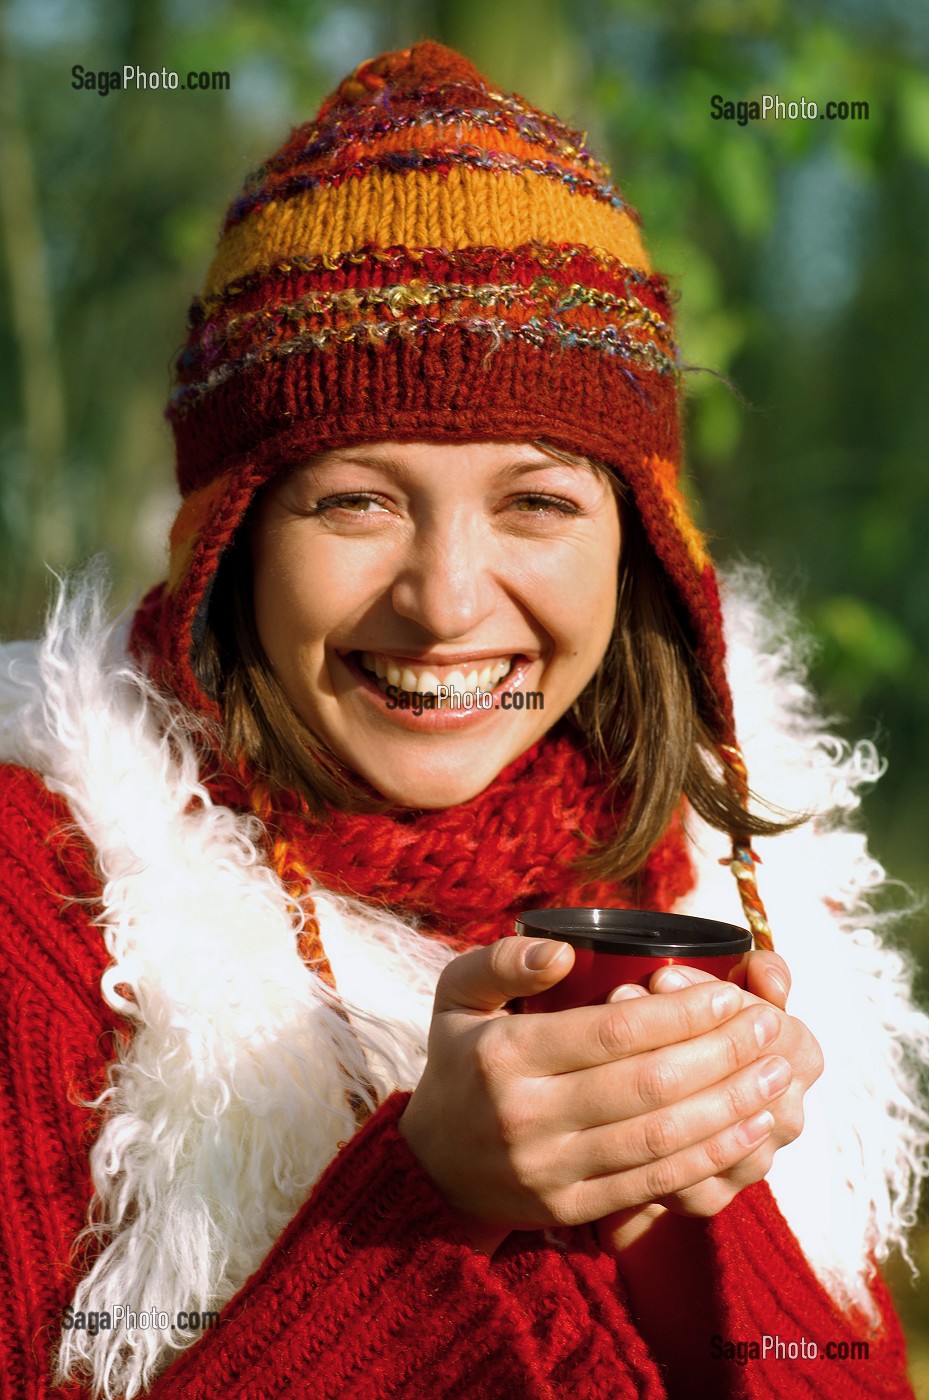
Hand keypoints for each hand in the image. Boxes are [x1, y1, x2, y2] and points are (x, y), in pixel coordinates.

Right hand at [398, 937, 796, 1253]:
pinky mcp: (571, 1209)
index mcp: (505, 1055)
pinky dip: (712, 1155)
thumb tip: (563, 951)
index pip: (614, 1032)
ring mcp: (550, 1170)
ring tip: (777, 1073)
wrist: (432, 1168)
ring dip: (731, 1105)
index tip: (730, 993)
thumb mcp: (456, 996)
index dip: (682, 1013)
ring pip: (660, 1137)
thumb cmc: (460, 1063)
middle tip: (769, 1027)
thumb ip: (502, 961)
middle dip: (722, 1054)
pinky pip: (655, 1182)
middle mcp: (527, 1116)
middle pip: (649, 1085)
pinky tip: (752, 1128)